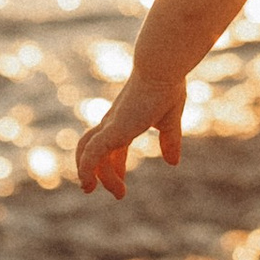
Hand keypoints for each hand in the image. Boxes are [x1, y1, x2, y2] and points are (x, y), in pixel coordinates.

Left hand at [74, 58, 187, 201]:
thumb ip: (170, 141)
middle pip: (93, 149)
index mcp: (125, 119)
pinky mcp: (113, 129)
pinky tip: (88, 182)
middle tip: (94, 190)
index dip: (114, 165)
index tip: (120, 182)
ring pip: (90, 154)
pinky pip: (91, 153)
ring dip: (90, 175)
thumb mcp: (170, 120)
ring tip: (94, 191)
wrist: (162, 69)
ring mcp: (111, 125)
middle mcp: (114, 122)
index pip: (112, 145)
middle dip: (93, 171)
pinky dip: (86, 168)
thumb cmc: (167, 86)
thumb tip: (173, 163)